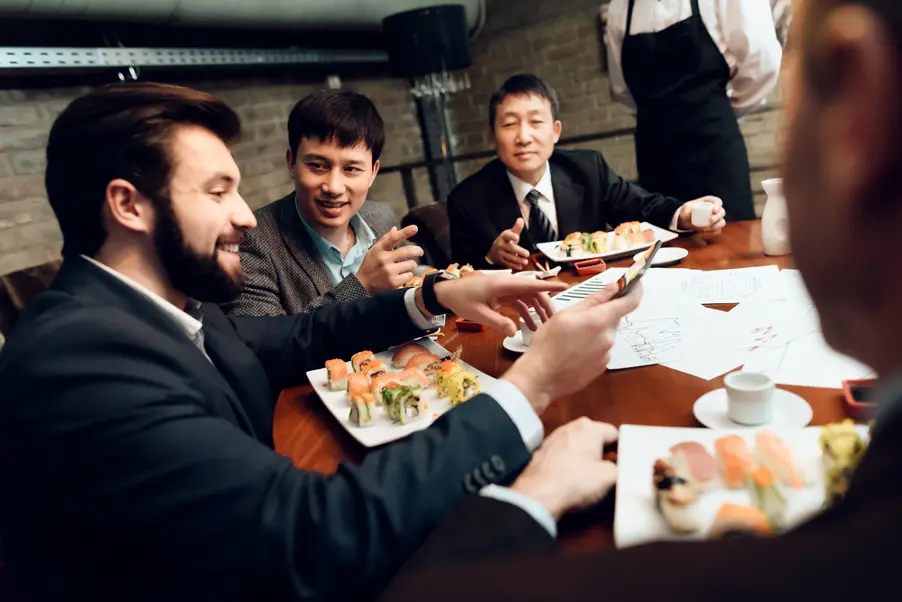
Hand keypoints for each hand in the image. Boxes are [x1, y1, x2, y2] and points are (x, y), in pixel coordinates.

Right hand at [356, 226, 423, 293]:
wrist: (363, 284)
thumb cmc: (370, 265)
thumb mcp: (374, 250)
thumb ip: (385, 239)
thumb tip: (395, 228)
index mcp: (379, 250)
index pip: (393, 239)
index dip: (405, 232)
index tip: (415, 228)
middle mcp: (384, 260)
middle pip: (408, 251)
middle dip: (418, 250)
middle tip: (420, 252)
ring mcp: (389, 272)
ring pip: (411, 264)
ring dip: (411, 265)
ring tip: (404, 266)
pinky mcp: (393, 282)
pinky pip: (409, 275)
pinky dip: (408, 275)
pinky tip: (401, 275)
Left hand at [429, 274, 567, 334]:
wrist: (446, 293)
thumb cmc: (460, 299)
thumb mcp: (478, 313)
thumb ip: (498, 322)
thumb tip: (514, 332)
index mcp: (503, 284)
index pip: (530, 284)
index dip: (548, 286)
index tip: (564, 286)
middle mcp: (507, 284)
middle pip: (533, 292)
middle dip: (545, 305)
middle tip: (554, 320)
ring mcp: (505, 289)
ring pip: (527, 297)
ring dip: (536, 310)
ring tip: (545, 326)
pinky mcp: (502, 294)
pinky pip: (518, 302)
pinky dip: (525, 313)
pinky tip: (529, 326)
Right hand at [487, 218, 529, 269]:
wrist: (493, 250)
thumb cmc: (505, 240)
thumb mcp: (510, 233)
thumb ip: (516, 228)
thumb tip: (521, 219)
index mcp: (504, 237)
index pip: (507, 236)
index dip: (512, 236)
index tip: (517, 237)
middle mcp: (501, 245)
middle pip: (510, 248)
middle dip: (519, 251)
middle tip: (527, 254)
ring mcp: (500, 253)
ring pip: (510, 257)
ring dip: (518, 260)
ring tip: (525, 261)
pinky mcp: (500, 261)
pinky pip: (507, 264)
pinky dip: (514, 266)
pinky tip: (520, 267)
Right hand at [502, 281, 641, 413]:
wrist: (541, 377)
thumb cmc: (548, 344)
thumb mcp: (565, 314)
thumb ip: (593, 300)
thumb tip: (612, 288)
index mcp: (600, 320)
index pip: (630, 302)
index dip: (635, 291)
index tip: (634, 284)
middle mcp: (608, 338)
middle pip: (613, 319)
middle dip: (601, 315)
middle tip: (579, 318)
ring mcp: (606, 354)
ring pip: (606, 335)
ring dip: (594, 332)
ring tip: (571, 338)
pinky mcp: (602, 366)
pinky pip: (601, 350)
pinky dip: (591, 346)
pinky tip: (574, 350)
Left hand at [510, 418, 618, 519]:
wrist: (538, 494)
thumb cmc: (577, 481)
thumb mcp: (610, 478)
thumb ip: (620, 468)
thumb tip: (616, 467)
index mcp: (589, 427)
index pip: (614, 433)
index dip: (623, 449)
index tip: (624, 464)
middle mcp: (570, 427)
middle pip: (594, 437)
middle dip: (602, 451)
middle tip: (608, 471)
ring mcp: (553, 438)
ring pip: (577, 445)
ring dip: (584, 456)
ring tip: (588, 476)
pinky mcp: (541, 452)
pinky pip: (563, 454)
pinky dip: (569, 463)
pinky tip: (570, 478)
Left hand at [677, 196, 725, 234]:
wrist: (685, 221)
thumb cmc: (686, 212)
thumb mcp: (685, 209)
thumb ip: (687, 211)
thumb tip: (690, 214)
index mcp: (709, 202)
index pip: (718, 201)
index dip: (718, 205)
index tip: (714, 210)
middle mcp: (715, 210)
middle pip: (722, 212)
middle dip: (718, 217)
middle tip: (711, 220)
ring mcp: (716, 219)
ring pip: (722, 222)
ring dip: (715, 226)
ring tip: (704, 229)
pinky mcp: (715, 227)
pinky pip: (717, 231)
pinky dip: (711, 233)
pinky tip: (702, 234)